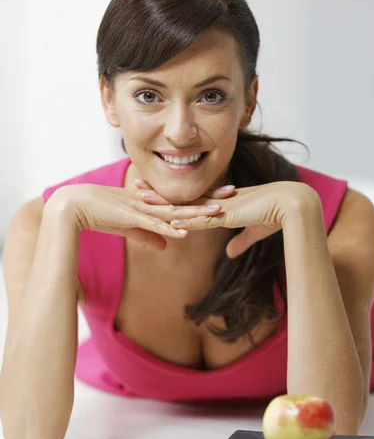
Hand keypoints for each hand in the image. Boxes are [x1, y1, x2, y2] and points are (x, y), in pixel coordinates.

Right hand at [46, 183, 225, 250]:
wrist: (75, 206)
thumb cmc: (101, 214)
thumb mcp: (130, 226)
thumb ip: (149, 235)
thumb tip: (168, 245)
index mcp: (151, 201)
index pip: (182, 199)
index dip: (203, 198)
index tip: (223, 196)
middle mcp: (149, 201)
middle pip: (185, 200)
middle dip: (209, 198)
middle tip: (234, 193)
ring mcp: (141, 208)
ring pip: (173, 211)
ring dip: (195, 212)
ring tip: (216, 213)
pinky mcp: (129, 217)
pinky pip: (152, 223)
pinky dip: (168, 227)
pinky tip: (183, 231)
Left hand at [138, 181, 318, 257]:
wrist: (292, 205)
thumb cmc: (277, 216)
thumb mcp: (254, 232)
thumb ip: (240, 241)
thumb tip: (229, 253)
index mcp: (221, 203)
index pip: (189, 200)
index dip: (170, 197)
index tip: (154, 192)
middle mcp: (216, 202)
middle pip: (180, 198)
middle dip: (157, 194)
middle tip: (135, 186)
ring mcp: (220, 207)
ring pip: (184, 206)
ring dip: (162, 204)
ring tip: (140, 200)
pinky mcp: (227, 215)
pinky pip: (200, 219)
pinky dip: (183, 221)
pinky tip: (166, 221)